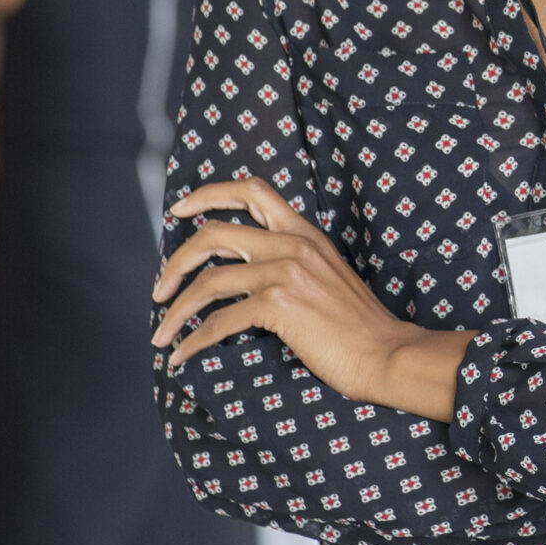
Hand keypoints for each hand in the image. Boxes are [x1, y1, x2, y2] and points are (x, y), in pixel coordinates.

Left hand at [150, 175, 467, 420]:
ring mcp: (286, 272)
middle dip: (175, 262)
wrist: (386, 352)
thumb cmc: (357, 325)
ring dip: (175, 310)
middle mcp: (293, 244)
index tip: (179, 209)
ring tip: (161, 335)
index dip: (208, 194)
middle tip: (159, 289)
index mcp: (305, 233)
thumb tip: (243, 272)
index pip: (252, 190)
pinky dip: (193, 340)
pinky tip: (183, 355)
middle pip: (214, 233)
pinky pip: (219, 321)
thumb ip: (292, 261)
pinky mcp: (279, 305)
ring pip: (209, 280)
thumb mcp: (327, 275)